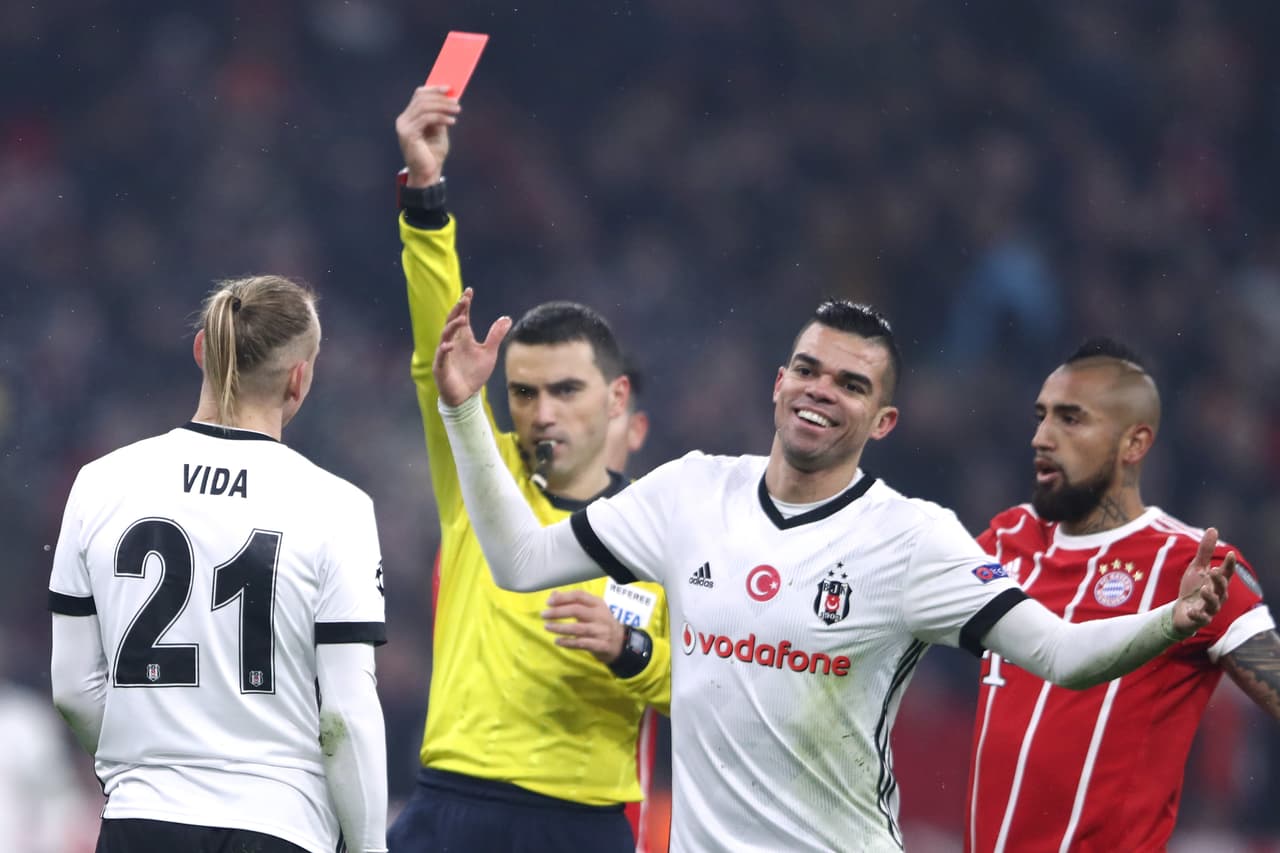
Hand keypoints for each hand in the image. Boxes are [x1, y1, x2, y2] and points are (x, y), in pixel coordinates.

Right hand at [394, 85, 460, 186]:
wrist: (428, 174)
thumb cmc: (433, 155)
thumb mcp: (438, 131)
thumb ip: (440, 116)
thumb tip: (449, 99)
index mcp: (409, 117)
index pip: (419, 95)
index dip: (434, 89)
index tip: (449, 88)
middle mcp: (403, 120)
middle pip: (422, 98)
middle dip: (441, 98)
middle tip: (456, 102)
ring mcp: (404, 127)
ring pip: (424, 107)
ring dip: (443, 106)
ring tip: (457, 110)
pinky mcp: (408, 134)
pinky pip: (426, 118)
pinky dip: (441, 117)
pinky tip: (452, 121)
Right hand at [432, 288, 510, 405]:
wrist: (466, 396)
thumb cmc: (475, 374)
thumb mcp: (489, 353)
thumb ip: (495, 335)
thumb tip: (507, 318)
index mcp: (463, 338)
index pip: (462, 316)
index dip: (464, 304)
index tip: (469, 291)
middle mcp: (452, 342)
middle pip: (452, 322)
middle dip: (457, 310)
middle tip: (464, 299)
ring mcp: (445, 354)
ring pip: (445, 336)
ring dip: (452, 327)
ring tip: (461, 319)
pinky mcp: (441, 367)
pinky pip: (441, 356)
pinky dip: (444, 350)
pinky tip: (450, 345)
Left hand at [542, 590, 626, 663]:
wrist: (621, 642)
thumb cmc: (601, 623)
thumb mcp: (591, 609)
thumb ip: (573, 602)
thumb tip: (553, 595)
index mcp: (597, 603)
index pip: (579, 596)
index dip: (563, 598)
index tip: (549, 602)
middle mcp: (600, 615)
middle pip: (577, 610)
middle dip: (558, 612)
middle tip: (544, 615)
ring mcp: (601, 631)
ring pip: (578, 628)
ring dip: (560, 628)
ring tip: (547, 627)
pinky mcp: (601, 645)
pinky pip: (582, 643)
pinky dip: (568, 642)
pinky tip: (558, 641)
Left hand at [1172, 526, 1235, 635]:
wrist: (1181, 611)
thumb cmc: (1192, 588)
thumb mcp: (1196, 568)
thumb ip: (1205, 551)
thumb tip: (1213, 529)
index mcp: (1217, 583)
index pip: (1227, 573)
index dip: (1229, 565)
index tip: (1230, 554)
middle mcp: (1217, 596)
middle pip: (1222, 588)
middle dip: (1219, 580)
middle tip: (1212, 570)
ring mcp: (1209, 609)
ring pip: (1214, 604)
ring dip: (1210, 597)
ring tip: (1204, 588)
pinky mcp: (1199, 619)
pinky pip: (1201, 618)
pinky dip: (1197, 615)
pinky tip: (1191, 609)